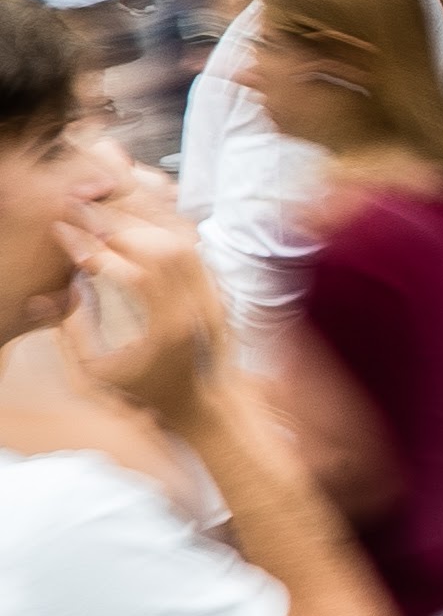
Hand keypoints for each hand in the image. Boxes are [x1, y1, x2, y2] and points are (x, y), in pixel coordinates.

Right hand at [57, 177, 227, 430]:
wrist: (202, 403)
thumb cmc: (145, 392)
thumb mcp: (97, 372)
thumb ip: (76, 330)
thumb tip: (52, 293)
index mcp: (166, 328)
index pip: (128, 271)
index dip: (91, 249)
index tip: (63, 233)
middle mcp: (196, 306)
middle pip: (157, 247)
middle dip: (113, 226)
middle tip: (78, 212)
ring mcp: (211, 296)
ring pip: (177, 242)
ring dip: (137, 223)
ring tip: (101, 215)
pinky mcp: (216, 291)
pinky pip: (191, 249)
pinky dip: (161, 232)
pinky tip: (133, 226)